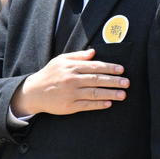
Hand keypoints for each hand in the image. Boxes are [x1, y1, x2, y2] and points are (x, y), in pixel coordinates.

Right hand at [11, 48, 127, 116]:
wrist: (33, 92)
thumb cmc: (49, 74)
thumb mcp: (60, 60)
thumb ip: (78, 56)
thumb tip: (93, 52)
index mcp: (71, 67)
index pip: (95, 67)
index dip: (109, 68)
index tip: (121, 70)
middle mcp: (72, 80)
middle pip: (97, 80)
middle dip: (114, 81)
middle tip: (127, 82)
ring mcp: (71, 94)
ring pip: (94, 93)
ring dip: (110, 94)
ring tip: (123, 95)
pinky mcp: (69, 106)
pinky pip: (87, 105)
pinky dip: (98, 104)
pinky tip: (108, 103)